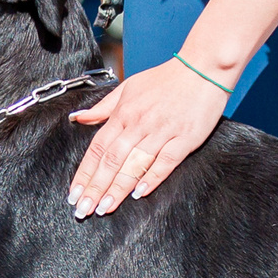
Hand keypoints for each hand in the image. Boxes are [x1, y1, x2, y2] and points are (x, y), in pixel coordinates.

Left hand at [66, 59, 231, 216]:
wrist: (202, 68)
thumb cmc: (166, 79)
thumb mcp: (129, 88)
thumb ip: (104, 107)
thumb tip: (79, 117)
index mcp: (124, 113)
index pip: (98, 148)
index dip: (85, 173)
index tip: (75, 193)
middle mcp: (140, 123)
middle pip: (112, 160)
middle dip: (96, 187)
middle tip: (84, 209)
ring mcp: (162, 131)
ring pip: (135, 164)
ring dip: (118, 188)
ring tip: (105, 207)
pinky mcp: (185, 138)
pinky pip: (166, 162)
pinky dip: (152, 178)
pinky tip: (139, 194)